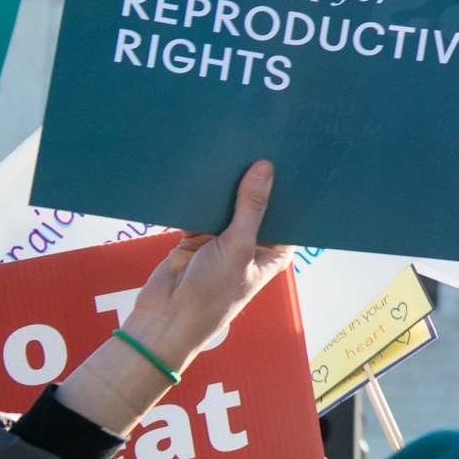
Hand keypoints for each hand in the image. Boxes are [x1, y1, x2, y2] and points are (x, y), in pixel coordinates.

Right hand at [61, 162, 292, 434]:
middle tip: (261, 140)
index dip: (289, 188)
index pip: (289, 212)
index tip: (293, 154)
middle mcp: (252, 243)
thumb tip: (265, 167)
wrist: (164, 318)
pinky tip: (203, 166)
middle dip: (255, 180)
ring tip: (233, 144)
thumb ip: (250, 207)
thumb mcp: (237, 247)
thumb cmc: (212, 293)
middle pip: (257, 204)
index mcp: (275, 251)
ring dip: (227, 184)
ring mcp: (223, 239)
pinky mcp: (196, 235)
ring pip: (228, 203)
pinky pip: (201, 207)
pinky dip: (200, 193)